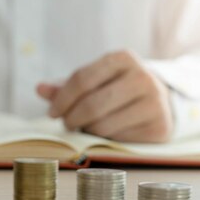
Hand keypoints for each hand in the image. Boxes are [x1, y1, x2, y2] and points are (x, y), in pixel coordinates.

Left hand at [37, 50, 172, 142]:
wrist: (160, 100)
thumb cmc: (117, 88)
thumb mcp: (94, 80)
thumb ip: (65, 86)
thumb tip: (39, 89)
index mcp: (122, 58)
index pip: (82, 79)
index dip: (62, 99)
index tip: (52, 113)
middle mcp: (142, 77)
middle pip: (92, 104)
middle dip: (72, 119)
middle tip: (66, 125)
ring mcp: (154, 102)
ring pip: (103, 125)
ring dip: (87, 131)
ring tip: (86, 128)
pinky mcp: (159, 126)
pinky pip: (119, 139)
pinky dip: (106, 140)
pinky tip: (106, 134)